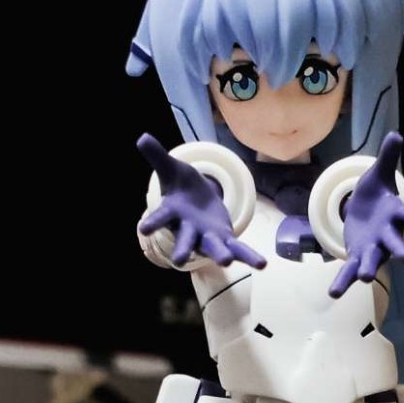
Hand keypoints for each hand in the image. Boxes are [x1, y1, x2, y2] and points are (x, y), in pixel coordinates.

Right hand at [137, 134, 265, 269]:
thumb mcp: (171, 169)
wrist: (198, 200)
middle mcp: (189, 230)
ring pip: (214, 248)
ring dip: (220, 255)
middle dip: (183, 249)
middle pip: (186, 240)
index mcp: (174, 213)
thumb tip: (142, 138)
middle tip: (179, 261)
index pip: (161, 217)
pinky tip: (262, 265)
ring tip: (226, 262)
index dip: (153, 222)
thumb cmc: (182, 187)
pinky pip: (238, 249)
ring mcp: (208, 237)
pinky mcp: (226, 238)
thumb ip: (158, 157)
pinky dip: (249, 257)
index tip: (143, 229)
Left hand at [329, 132, 403, 297]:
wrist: (363, 212)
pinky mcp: (356, 256)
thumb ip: (388, 158)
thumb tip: (395, 134)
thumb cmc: (375, 194)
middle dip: (402, 251)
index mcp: (394, 214)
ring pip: (372, 261)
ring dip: (369, 269)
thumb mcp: (379, 174)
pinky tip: (333, 293)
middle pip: (395, 244)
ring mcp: (372, 249)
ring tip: (367, 278)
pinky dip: (342, 282)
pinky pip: (349, 271)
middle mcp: (386, 235)